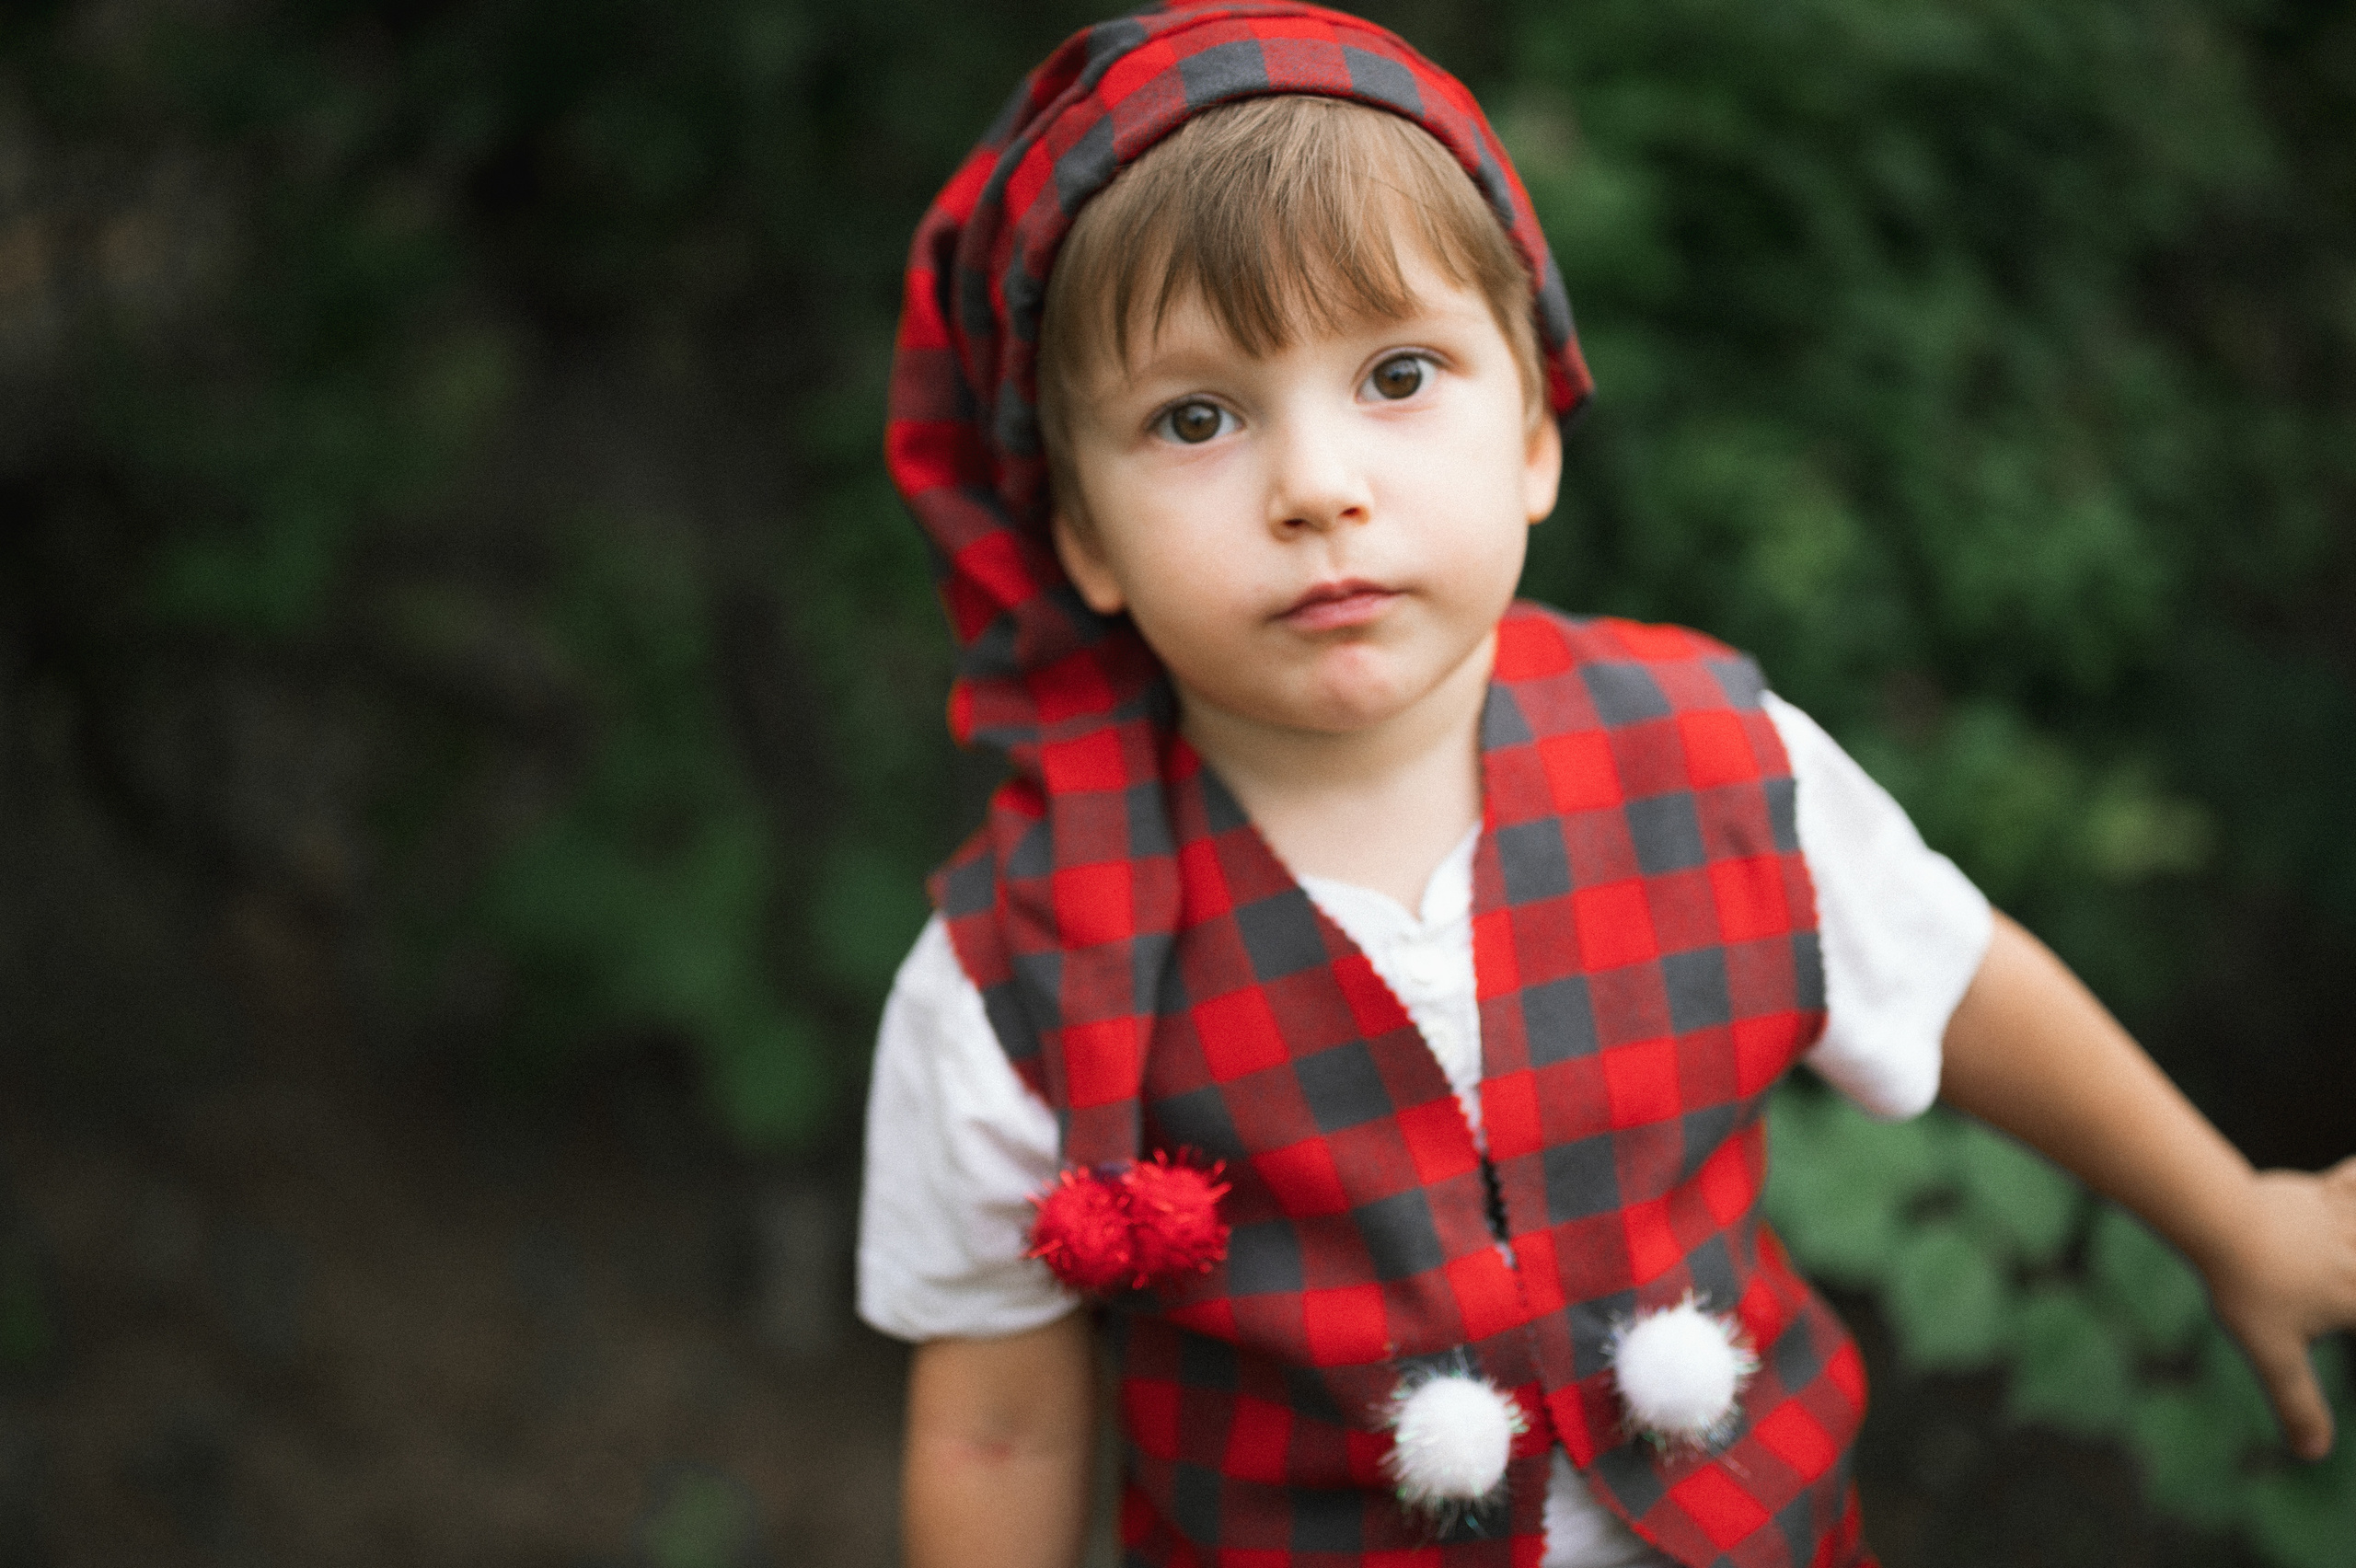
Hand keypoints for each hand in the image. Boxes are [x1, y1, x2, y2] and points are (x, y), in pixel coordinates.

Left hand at [2202, 1157, 2355, 1460]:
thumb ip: (2297, 1403)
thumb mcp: (2271, 1354)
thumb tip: (2313, 1454)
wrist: (2221, 1220)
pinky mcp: (2324, 1193)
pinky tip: (2354, 1174)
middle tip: (2353, 1277)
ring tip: (2355, 1243)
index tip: (2355, 1314)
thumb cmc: (2246, 1287)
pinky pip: (2353, 1180)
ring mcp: (2346, 1224)